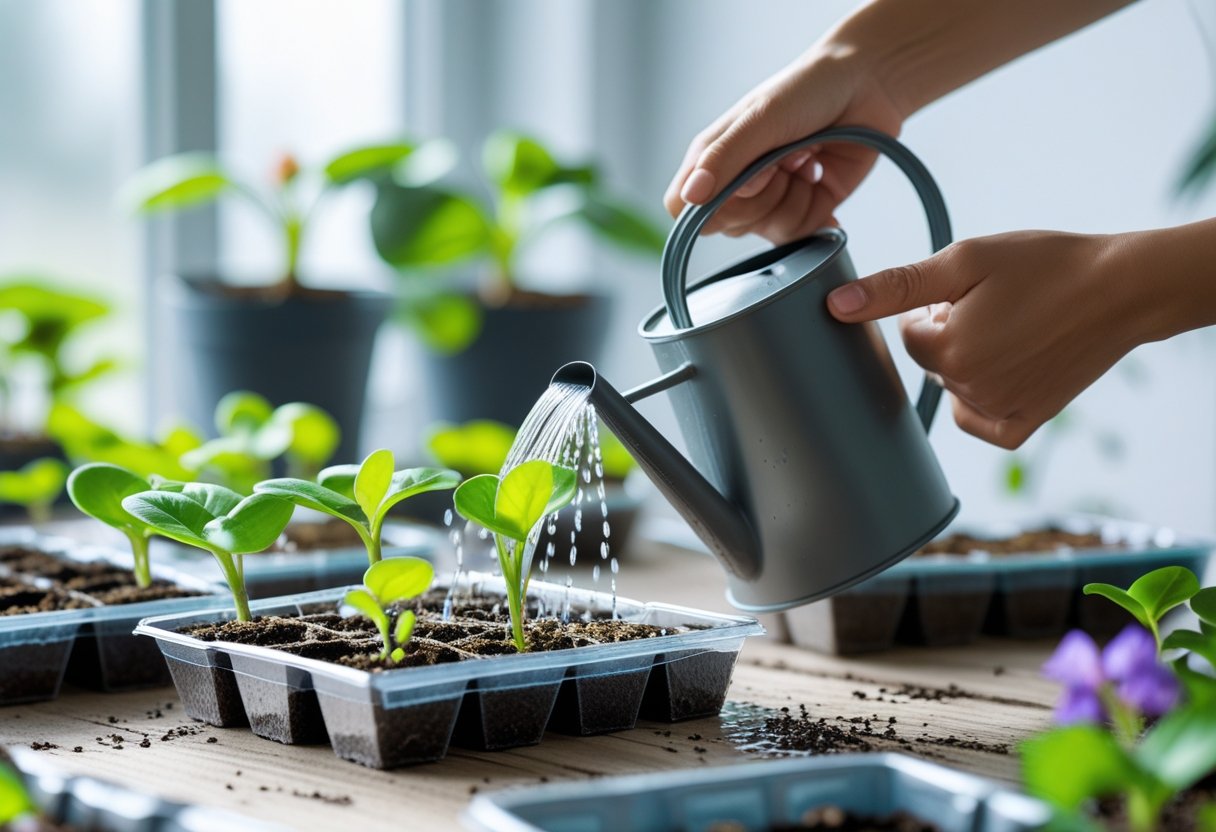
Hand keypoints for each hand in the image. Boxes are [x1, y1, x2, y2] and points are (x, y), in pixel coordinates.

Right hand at [663, 44, 905, 242]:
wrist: (868, 84)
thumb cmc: (808, 88)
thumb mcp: (760, 118)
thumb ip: (724, 158)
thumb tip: (691, 196)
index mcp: (713, 157)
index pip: (683, 208)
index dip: (710, 206)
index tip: (746, 177)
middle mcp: (737, 182)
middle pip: (728, 225)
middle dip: (762, 196)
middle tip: (783, 157)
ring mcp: (771, 198)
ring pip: (767, 231)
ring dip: (794, 197)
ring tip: (805, 159)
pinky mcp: (804, 208)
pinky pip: (800, 233)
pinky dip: (815, 209)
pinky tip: (820, 176)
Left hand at [826, 231, 1149, 448]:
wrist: (1124, 288)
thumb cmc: (1046, 265)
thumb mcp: (965, 260)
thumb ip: (896, 285)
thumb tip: (836, 305)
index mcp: (948, 352)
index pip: (908, 333)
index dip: (935, 307)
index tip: (969, 291)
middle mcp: (969, 391)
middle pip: (931, 360)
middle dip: (951, 332)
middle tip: (997, 305)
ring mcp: (999, 412)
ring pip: (954, 385)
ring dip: (970, 360)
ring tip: (1014, 327)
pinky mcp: (1025, 424)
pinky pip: (980, 421)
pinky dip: (984, 399)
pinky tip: (1010, 369)